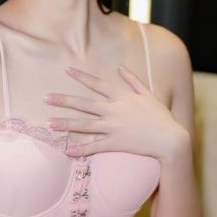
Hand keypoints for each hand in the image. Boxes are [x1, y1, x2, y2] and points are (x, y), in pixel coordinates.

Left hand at [44, 64, 189, 161]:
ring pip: (85, 125)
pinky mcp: (116, 143)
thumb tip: (119, 66)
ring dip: (66, 124)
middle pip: (84, 104)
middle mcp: (114, 111)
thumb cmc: (160, 116)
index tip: (66, 71)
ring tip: (50, 124)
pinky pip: (95, 146)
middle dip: (64, 101)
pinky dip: (81, 149)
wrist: (170, 139)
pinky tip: (67, 150)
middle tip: (46, 98)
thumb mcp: (147, 94)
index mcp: (122, 97)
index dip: (81, 77)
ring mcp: (114, 128)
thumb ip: (132, 80)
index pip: (98, 84)